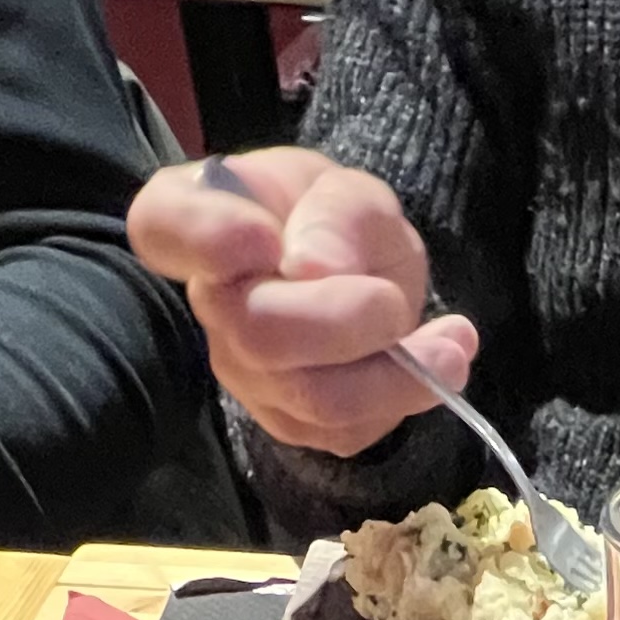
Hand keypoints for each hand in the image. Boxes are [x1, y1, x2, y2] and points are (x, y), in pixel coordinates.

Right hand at [127, 146, 477, 455]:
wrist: (356, 274)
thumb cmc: (331, 222)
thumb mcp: (347, 190)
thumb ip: (338, 215)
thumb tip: (318, 267)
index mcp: (198, 219)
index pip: (166, 228)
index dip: (207, 237)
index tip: (263, 238)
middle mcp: (208, 303)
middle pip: (259, 331)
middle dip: (344, 320)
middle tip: (391, 300)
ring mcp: (245, 371)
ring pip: (315, 398)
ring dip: (398, 374)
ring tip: (453, 343)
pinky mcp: (292, 421)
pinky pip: (349, 429)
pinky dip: (410, 396)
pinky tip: (440, 358)